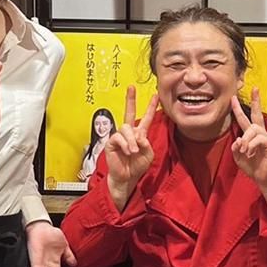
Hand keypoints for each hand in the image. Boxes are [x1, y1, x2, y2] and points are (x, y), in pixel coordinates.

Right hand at [105, 86, 157, 207]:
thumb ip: (146, 144)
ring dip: (131, 140)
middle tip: (131, 88)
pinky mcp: (111, 142)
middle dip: (130, 99)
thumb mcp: (148, 155)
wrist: (127, 178)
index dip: (151, 107)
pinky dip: (125, 144)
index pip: (145, 118)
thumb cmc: (137, 167)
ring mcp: (119, 137)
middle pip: (129, 112)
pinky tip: (128, 151)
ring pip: (126, 128)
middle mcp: (129, 133)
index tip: (155, 96)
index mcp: (139, 134)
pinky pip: (118, 137)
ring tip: (134, 151)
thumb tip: (139, 136)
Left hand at [231, 88, 266, 188]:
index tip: (234, 98)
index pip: (247, 119)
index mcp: (253, 136)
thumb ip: (235, 148)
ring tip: (245, 151)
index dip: (240, 108)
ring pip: (254, 130)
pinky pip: (259, 139)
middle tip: (255, 89)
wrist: (264, 179)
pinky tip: (249, 153)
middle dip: (256, 101)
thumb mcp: (238, 157)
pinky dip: (251, 146)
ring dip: (246, 140)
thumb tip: (238, 139)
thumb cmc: (253, 168)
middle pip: (257, 116)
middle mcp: (261, 135)